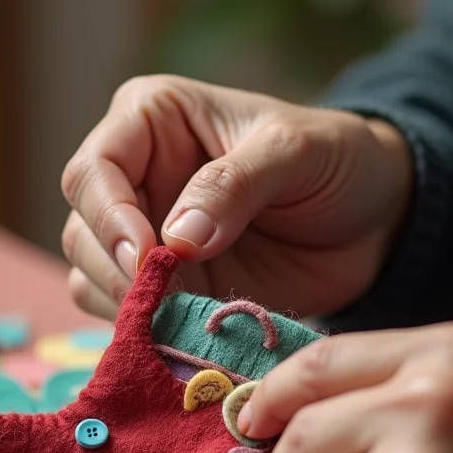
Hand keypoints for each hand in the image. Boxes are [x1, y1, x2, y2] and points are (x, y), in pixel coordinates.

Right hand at [61, 75, 411, 319]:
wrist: (369, 222)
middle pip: (82, 229)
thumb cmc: (335, 163)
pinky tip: (184, 330)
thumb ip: (234, 184)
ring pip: (91, 276)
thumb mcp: (295, 152)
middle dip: (117, 269)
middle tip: (169, 296)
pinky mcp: (167, 286)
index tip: (149, 259)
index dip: (109, 218)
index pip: (93, 171)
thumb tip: (177, 239)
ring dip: (128, 304)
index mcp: (151, 122)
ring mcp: (148, 237)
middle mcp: (136, 179)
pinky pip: (126, 313)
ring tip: (184, 314)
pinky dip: (146, 329)